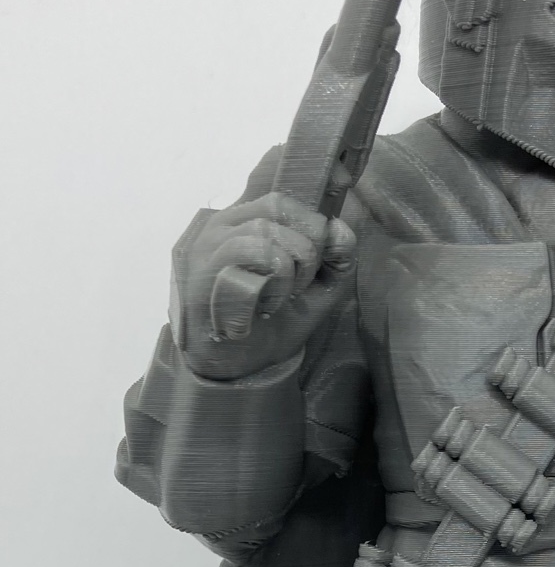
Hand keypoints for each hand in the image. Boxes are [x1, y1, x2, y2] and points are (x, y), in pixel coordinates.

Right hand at [172, 191, 356, 379]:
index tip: (310, 271)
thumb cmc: (275, 322)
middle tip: (297, 288)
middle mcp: (222, 227)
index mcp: (246, 221)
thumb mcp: (320, 289)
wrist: (242, 367)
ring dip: (287, 273)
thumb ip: (339, 257)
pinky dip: (270, 289)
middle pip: (279, 207)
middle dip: (306, 250)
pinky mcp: (203, 279)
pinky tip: (263, 309)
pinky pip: (247, 265)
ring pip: (265, 234)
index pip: (285, 199)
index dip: (312, 229)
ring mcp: (208, 250)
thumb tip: (339, 228)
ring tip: (278, 300)